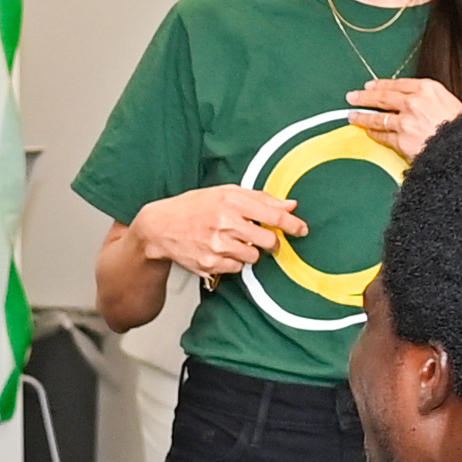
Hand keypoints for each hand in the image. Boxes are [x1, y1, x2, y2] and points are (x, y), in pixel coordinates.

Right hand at [133, 185, 301, 282]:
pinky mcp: (211, 263)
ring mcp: (217, 245)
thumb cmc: (194, 207)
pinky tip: (220, 250)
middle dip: (271, 242)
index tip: (302, 229)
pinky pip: (238, 268)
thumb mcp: (225, 193)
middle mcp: (225, 223)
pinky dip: (234, 261)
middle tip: (263, 238)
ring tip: (232, 241)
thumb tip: (290, 205)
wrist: (160, 227)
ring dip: (249, 251)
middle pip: (268, 241)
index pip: (274, 215)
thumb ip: (260, 199)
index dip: (293, 224)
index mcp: (231, 201)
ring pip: (254, 257)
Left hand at [347, 76, 461, 159]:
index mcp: (428, 89)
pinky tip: (368, 132)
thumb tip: (415, 102)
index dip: (381, 85)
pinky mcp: (402, 140)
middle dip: (365, 97)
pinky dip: (374, 134)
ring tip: (353, 116)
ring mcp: (406, 121)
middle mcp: (415, 102)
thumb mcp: (451, 104)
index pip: (397, 84)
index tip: (371, 85)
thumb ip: (430, 100)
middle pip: (383, 97)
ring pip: (378, 117)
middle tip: (353, 97)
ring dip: (363, 117)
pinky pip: (383, 136)